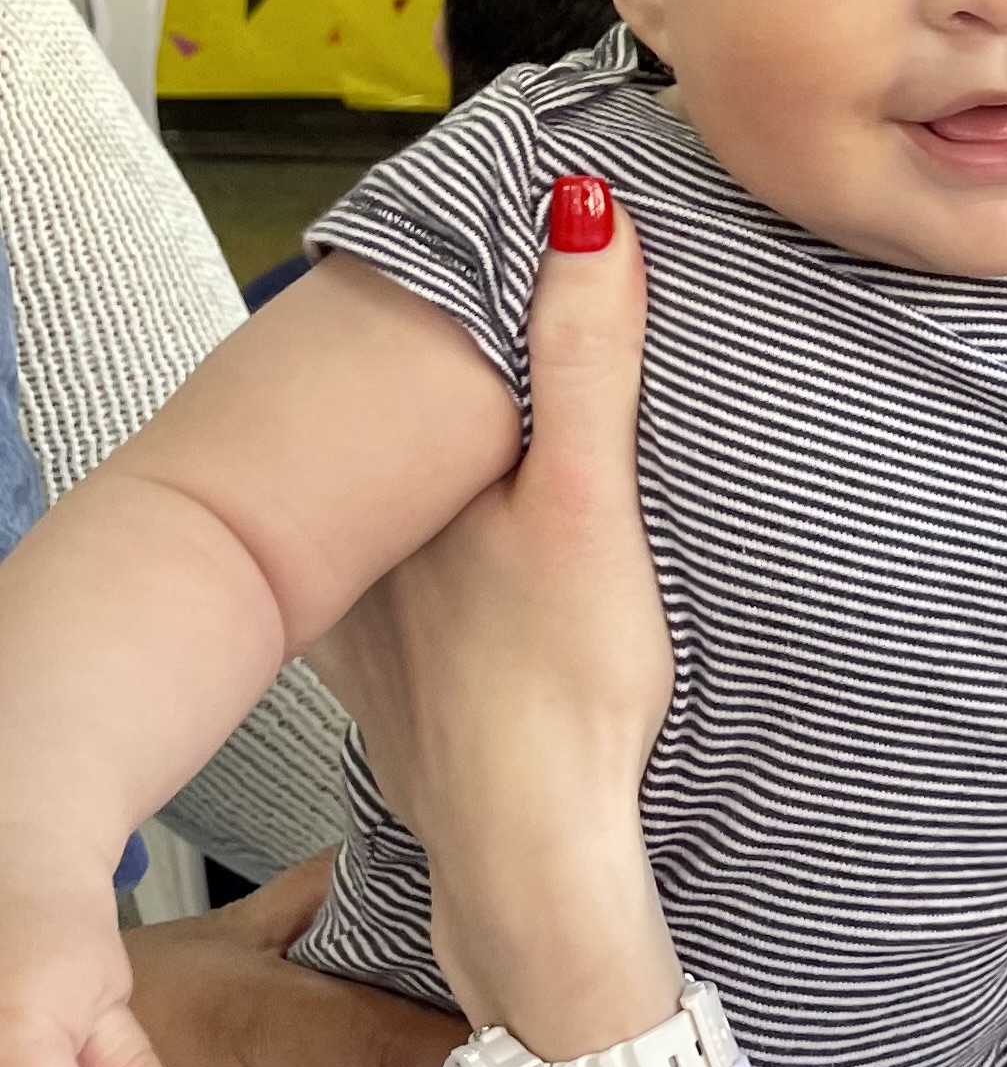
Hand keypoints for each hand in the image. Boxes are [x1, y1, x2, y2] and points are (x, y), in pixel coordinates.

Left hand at [310, 202, 680, 1062]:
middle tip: (521, 334)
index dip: (472, 298)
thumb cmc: (564, 683)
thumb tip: (585, 216)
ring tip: (508, 447)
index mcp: (394, 480)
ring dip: (437, 479)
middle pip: (403, 433)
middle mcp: (355, 540)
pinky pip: (399, 580)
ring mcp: (359, 614)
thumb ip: (587, 358)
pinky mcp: (383, 678)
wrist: (533, 849)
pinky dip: (433, 558)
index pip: (419, 354)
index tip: (521, 251)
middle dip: (451, 390)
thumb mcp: (592, 501)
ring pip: (396, 510)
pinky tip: (482, 569)